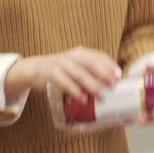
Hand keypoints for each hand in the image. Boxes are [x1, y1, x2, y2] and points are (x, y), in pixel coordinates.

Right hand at [5, 47, 120, 103]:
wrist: (34, 68)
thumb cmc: (62, 70)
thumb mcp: (77, 66)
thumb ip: (91, 72)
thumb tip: (111, 86)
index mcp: (81, 53)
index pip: (99, 55)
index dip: (109, 64)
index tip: (119, 74)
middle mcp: (73, 56)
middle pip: (91, 62)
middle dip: (103, 73)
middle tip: (113, 84)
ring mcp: (61, 63)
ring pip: (79, 73)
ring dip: (91, 84)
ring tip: (100, 95)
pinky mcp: (51, 73)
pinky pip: (65, 82)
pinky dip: (75, 91)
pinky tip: (82, 99)